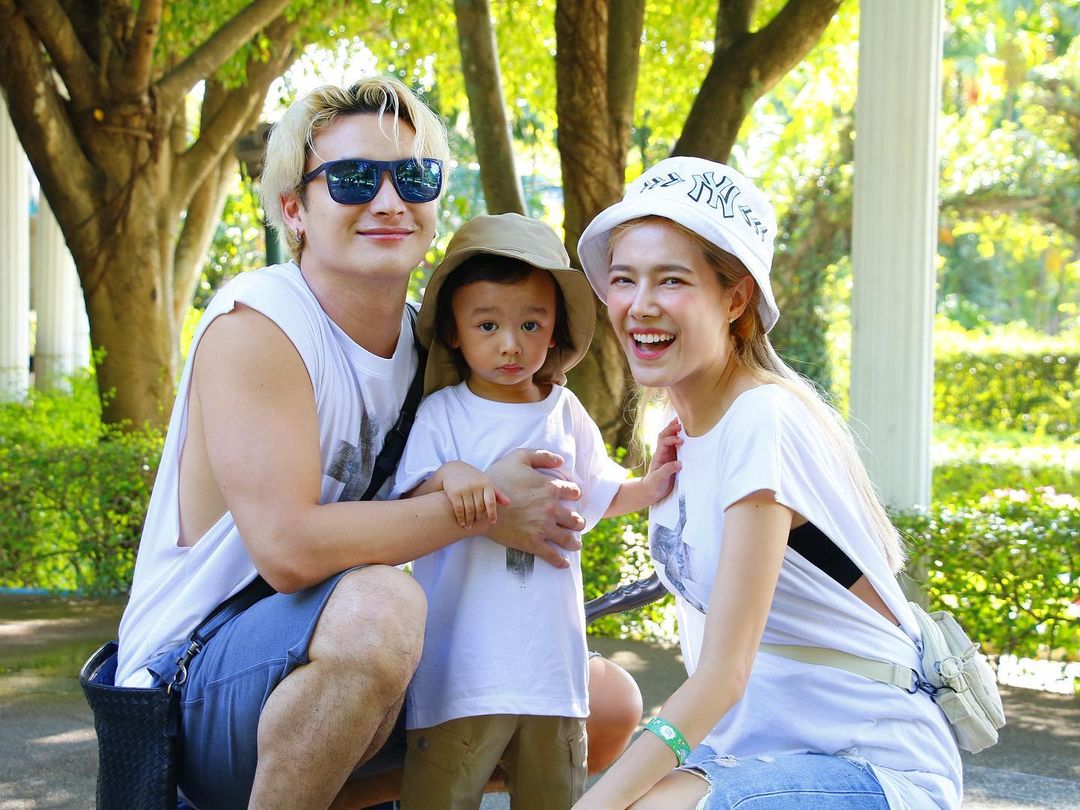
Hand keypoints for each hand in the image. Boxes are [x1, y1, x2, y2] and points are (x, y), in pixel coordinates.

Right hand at [439, 461, 507, 528]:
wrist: (453, 469)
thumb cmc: (473, 478)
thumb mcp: (486, 482)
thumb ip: (497, 494)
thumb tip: (509, 504)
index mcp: (486, 483)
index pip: (491, 502)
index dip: (492, 513)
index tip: (492, 522)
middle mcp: (476, 485)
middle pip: (479, 507)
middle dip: (478, 517)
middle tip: (477, 522)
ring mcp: (465, 489)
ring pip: (469, 510)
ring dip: (469, 520)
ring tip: (469, 526)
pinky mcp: (454, 493)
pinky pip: (459, 509)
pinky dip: (461, 518)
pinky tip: (462, 523)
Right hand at [485, 449, 585, 569]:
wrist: (481, 506)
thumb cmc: (498, 479)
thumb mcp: (518, 457)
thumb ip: (541, 456)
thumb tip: (561, 461)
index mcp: (550, 488)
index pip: (573, 492)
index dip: (574, 495)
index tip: (573, 498)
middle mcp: (551, 509)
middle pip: (575, 518)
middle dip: (578, 522)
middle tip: (577, 524)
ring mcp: (543, 528)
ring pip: (568, 538)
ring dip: (574, 542)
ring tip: (575, 544)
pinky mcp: (533, 543)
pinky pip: (552, 555)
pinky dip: (560, 561)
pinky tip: (564, 563)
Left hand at [642, 417, 682, 501]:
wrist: (651, 491)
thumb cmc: (654, 485)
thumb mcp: (659, 479)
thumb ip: (667, 470)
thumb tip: (679, 463)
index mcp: (659, 455)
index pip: (664, 442)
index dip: (672, 439)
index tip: (681, 441)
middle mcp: (662, 452)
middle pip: (664, 435)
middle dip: (671, 428)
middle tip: (681, 424)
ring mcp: (667, 454)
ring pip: (668, 438)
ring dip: (673, 430)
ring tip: (681, 422)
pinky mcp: (672, 458)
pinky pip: (674, 444)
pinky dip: (678, 437)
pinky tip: (684, 434)